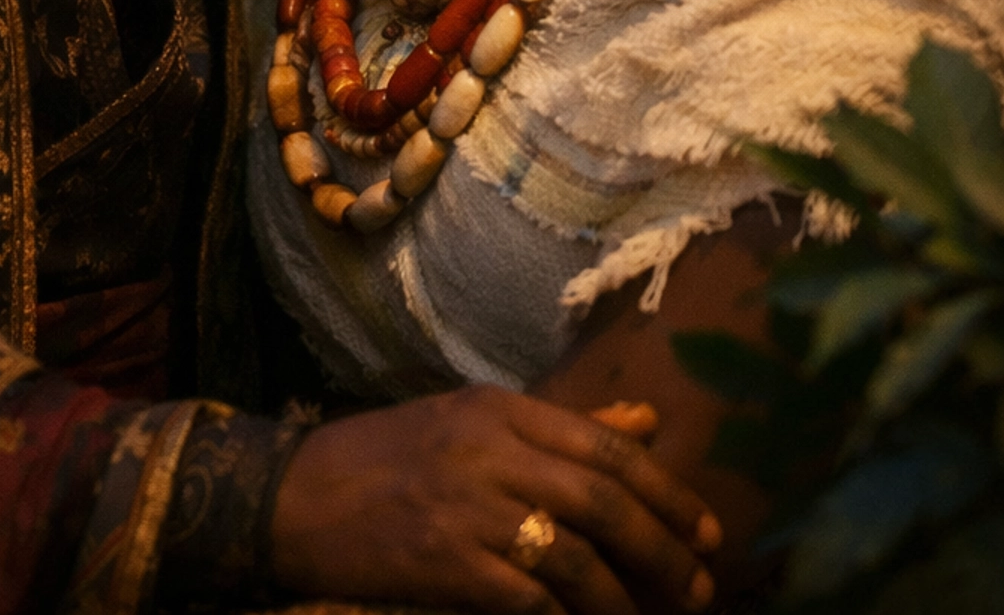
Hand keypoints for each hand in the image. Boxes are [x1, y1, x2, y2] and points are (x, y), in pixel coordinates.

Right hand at [269, 386, 720, 614]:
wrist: (297, 497)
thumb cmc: (391, 460)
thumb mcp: (473, 425)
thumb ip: (562, 429)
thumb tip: (646, 425)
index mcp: (501, 409)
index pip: (607, 446)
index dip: (668, 492)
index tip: (708, 533)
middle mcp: (490, 450)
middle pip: (603, 498)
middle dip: (663, 549)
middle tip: (700, 587)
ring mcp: (467, 507)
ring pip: (575, 555)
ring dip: (624, 599)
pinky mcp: (446, 563)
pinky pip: (528, 600)